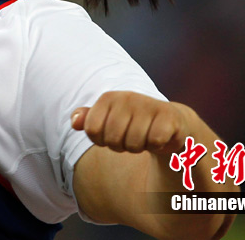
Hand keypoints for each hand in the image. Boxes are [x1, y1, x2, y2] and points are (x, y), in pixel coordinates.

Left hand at [71, 91, 192, 155]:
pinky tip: (160, 137)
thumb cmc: (133, 124)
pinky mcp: (168, 115)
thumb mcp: (107, 120)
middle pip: (112, 140)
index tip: (111, 134)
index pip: (91, 130)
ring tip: (145, 137)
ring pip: (134, 143)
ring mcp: (148, 104)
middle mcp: (126, 97)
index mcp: (108, 98)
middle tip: (130, 137)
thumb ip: (87, 120)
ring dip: (139, 147)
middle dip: (121, 146)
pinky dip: (157, 146)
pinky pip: (155, 141)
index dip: (100, 140)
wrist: (170, 122)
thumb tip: (74, 122)